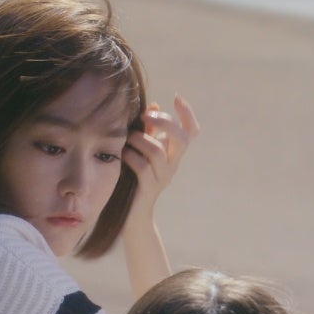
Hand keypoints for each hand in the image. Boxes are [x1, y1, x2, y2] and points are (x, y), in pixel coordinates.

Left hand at [123, 96, 198, 214]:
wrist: (133, 216)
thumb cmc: (135, 179)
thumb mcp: (144, 151)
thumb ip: (149, 131)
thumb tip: (154, 106)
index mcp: (174, 153)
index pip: (191, 131)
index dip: (188, 114)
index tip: (177, 97)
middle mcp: (173, 164)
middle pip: (182, 138)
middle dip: (165, 122)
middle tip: (146, 116)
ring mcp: (162, 177)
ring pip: (157, 151)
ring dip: (140, 140)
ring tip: (127, 138)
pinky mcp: (148, 188)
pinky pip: (142, 167)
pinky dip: (130, 156)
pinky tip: (121, 153)